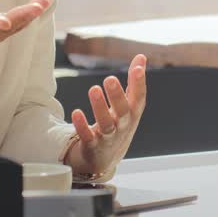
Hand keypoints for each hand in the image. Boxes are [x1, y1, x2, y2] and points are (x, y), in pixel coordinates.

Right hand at [0, 0, 49, 61]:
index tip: (5, 23)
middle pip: (5, 28)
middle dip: (22, 17)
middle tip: (37, 7)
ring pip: (16, 26)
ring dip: (31, 14)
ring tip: (43, 1)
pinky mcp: (3, 30)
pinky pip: (19, 22)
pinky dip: (31, 13)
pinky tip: (41, 2)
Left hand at [65, 54, 147, 178]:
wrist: (106, 159)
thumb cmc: (119, 126)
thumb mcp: (129, 106)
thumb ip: (134, 82)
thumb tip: (141, 57)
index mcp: (132, 114)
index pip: (139, 98)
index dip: (139, 83)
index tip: (137, 68)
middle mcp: (123, 126)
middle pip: (123, 111)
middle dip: (117, 96)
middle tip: (110, 78)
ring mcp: (108, 137)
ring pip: (106, 124)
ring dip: (100, 107)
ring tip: (93, 89)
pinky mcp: (92, 145)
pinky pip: (87, 136)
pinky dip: (82, 126)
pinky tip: (76, 112)